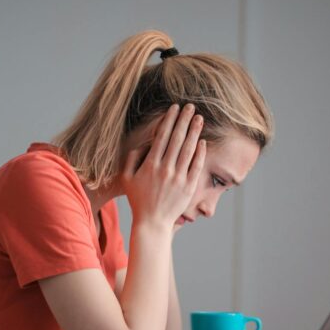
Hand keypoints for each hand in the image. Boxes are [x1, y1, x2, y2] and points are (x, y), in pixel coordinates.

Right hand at [121, 103, 205, 230]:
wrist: (152, 223)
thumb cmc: (138, 199)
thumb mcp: (126, 178)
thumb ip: (132, 158)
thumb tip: (143, 143)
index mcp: (150, 165)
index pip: (162, 136)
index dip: (169, 120)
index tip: (175, 108)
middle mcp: (165, 169)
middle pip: (177, 139)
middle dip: (184, 120)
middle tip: (191, 107)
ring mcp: (178, 178)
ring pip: (188, 150)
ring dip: (194, 132)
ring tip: (199, 118)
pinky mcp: (188, 187)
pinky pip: (196, 166)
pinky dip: (200, 153)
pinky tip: (203, 141)